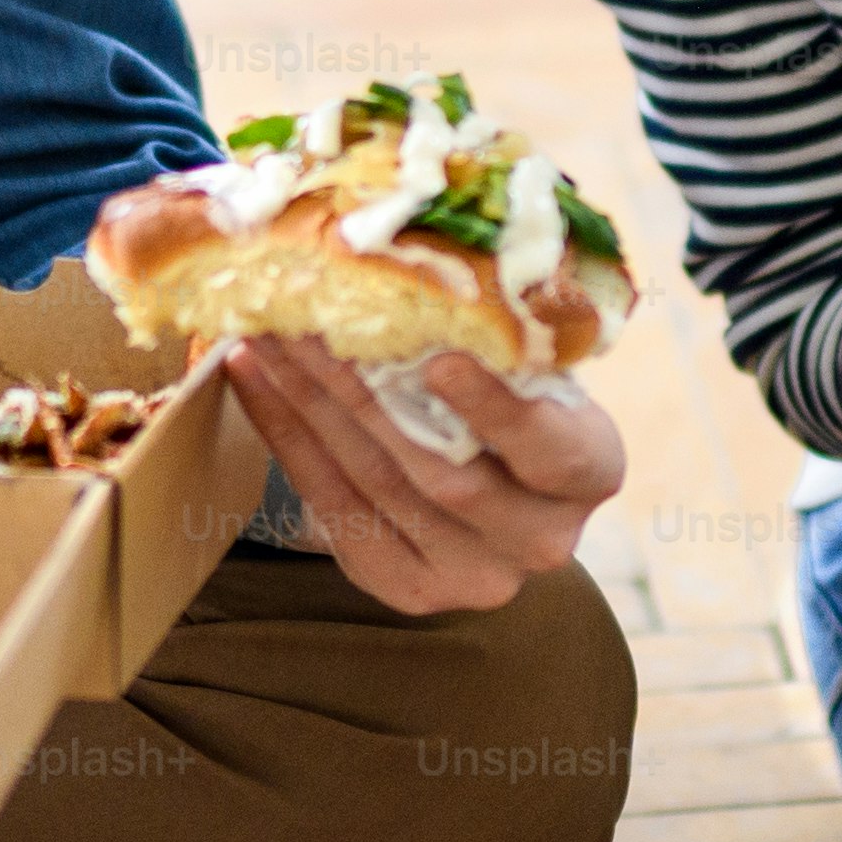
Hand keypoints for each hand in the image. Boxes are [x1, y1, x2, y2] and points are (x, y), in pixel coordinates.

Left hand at [218, 337, 624, 614]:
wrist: (508, 487)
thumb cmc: (519, 395)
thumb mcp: (532, 364)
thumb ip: (496, 335)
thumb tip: (410, 252)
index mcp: (588, 473)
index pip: (549, 450)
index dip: (493, 410)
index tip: (437, 361)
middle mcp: (540, 539)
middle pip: (443, 471)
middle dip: (361, 387)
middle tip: (304, 315)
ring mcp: (473, 576)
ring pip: (376, 484)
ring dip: (308, 402)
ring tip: (263, 333)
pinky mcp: (408, 589)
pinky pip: (335, 508)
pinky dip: (287, 437)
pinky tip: (253, 378)